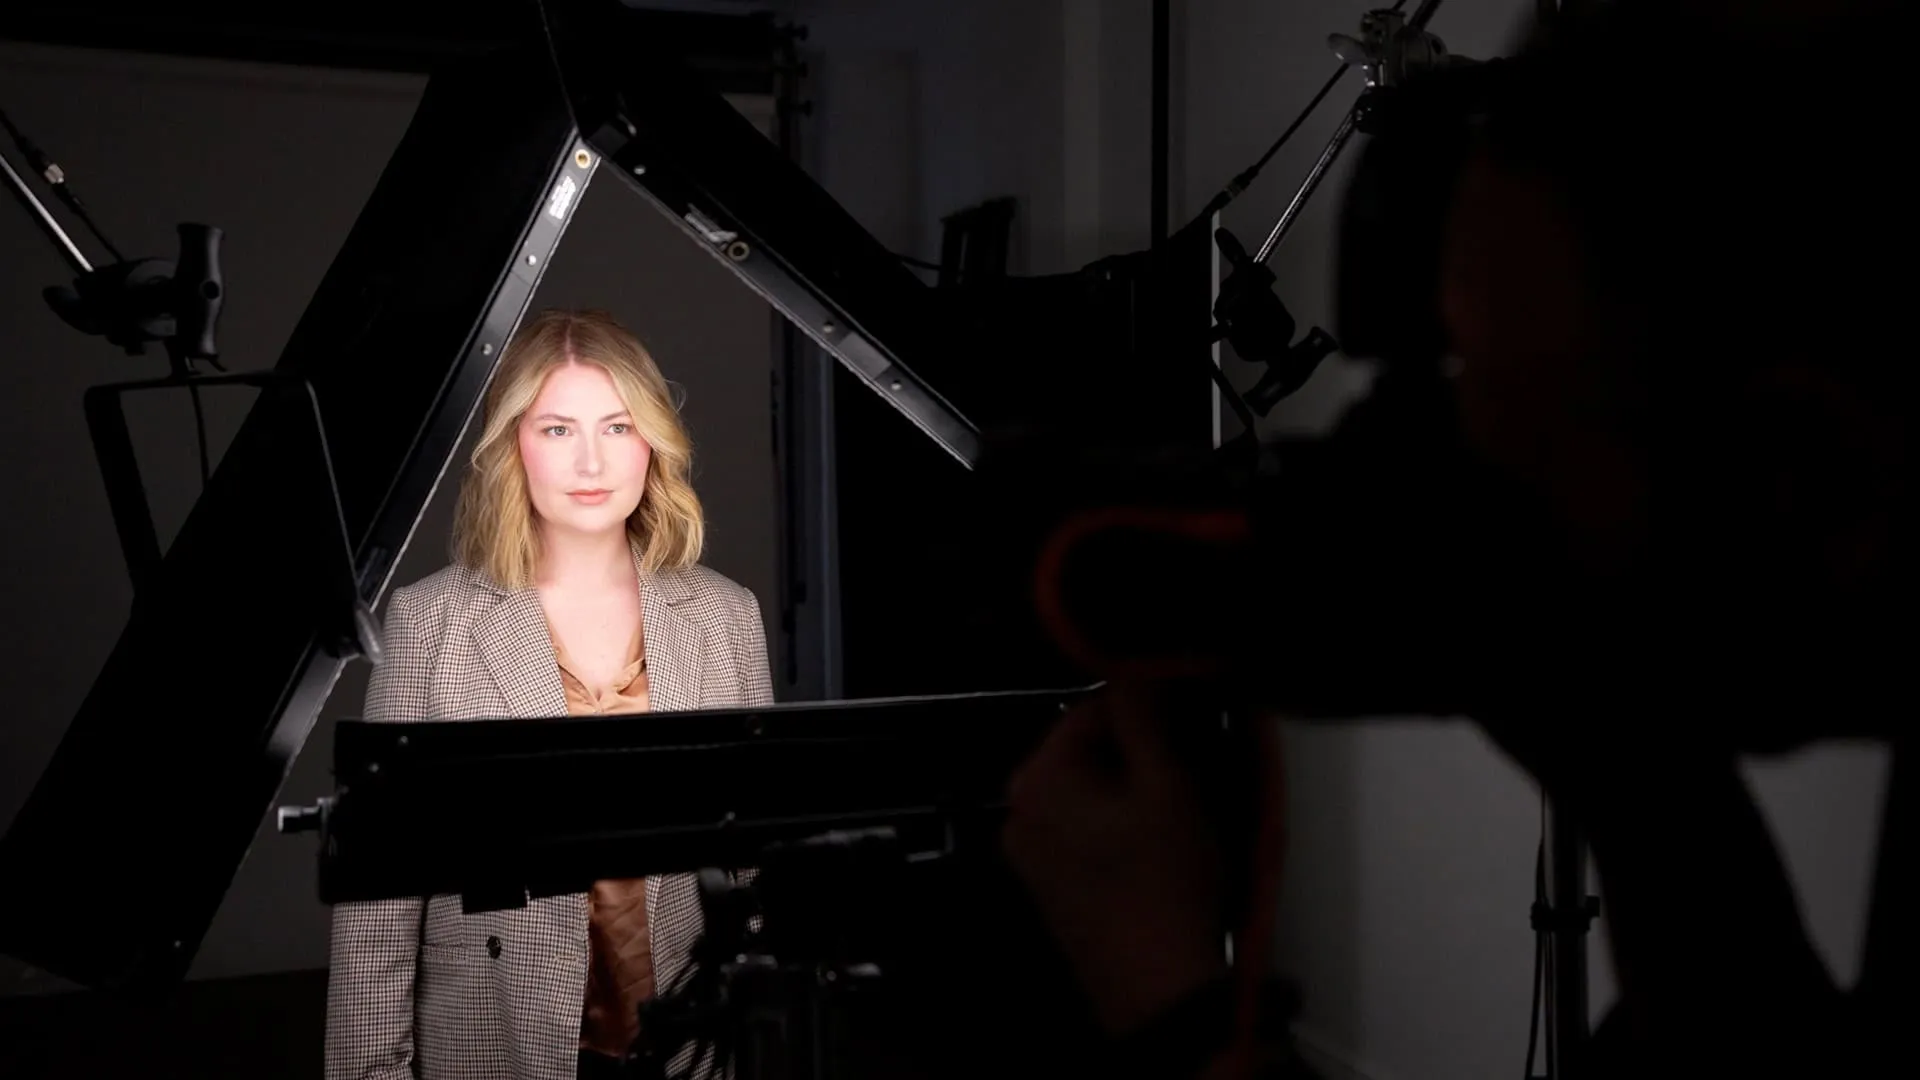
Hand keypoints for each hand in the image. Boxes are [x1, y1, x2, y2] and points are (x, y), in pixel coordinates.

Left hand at [1001, 683, 1228, 1033]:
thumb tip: (1134, 664)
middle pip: (1086, 750)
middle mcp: (1018, 811)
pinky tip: (1155, 849)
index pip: (1094, 707)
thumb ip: (1145, 713)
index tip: (1188, 728)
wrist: (1158, 989)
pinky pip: (1083, 830)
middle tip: (1187, 778)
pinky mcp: (1049, 886)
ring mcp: (1028, 853)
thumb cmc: (1164, 884)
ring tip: (1176, 816)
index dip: (1148, 711)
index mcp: (1037, 778)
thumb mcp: (1168, 784)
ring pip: (1088, 791)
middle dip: (1137, 754)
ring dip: (1129, 790)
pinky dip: (1116, 827)